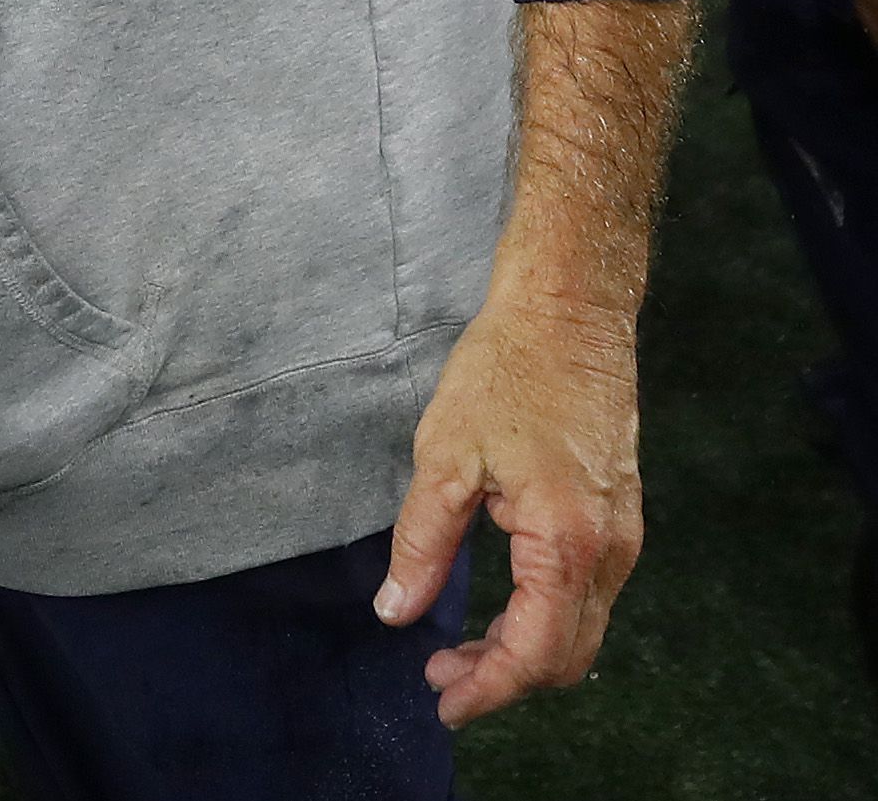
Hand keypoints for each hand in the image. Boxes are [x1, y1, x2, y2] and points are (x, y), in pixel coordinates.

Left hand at [378, 291, 645, 724]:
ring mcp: (623, 538)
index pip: (535, 650)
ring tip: (459, 649)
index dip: (489, 689)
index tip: (444, 703)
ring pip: (580, 629)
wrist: (569, 316)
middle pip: (566, 654)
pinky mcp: (619, 520)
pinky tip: (497, 607)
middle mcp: (610, 552)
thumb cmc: (505, 374)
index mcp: (566, 542)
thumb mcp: (444, 457)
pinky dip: (543, 618)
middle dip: (504, 679)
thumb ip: (423, 543)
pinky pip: (585, 595)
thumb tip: (397, 611)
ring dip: (523, 651)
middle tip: (440, 677)